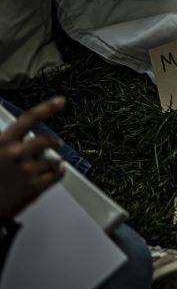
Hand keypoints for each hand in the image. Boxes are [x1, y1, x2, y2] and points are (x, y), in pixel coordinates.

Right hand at [0, 97, 64, 217]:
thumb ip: (4, 143)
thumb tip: (14, 137)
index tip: (59, 101)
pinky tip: (54, 171)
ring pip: (52, 159)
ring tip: (44, 165)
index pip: (28, 119)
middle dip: (53, 141)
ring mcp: (28, 171)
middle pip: (46, 140)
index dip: (46, 108)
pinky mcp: (36, 187)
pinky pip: (58, 173)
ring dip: (51, 161)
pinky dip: (58, 171)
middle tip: (57, 143)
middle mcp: (17, 154)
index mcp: (2, 143)